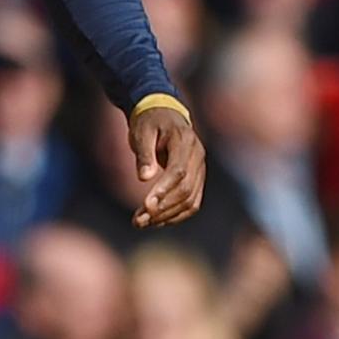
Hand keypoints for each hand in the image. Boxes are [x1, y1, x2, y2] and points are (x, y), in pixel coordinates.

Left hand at [129, 105, 205, 229]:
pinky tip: (156, 221)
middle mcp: (198, 156)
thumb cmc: (149, 122)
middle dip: (162, 208)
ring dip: (166, 216)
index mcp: (185, 141)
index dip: (164, 190)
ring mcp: (200, 169)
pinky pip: (192, 202)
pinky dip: (176, 215)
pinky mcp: (198, 179)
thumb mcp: (141, 132)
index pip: (178, 171)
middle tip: (137, 220)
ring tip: (141, 223)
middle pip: (185, 189)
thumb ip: (144, 154)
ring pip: (190, 200)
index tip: (146, 205)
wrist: (164, 115)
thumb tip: (144, 178)